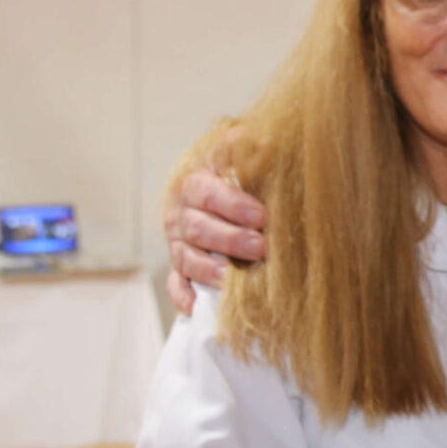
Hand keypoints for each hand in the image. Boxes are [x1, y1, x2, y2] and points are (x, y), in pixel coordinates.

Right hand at [163, 131, 264, 313]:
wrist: (208, 183)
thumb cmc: (233, 169)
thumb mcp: (237, 150)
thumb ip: (249, 146)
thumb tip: (271, 140)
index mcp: (196, 182)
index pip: (208, 193)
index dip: (234, 205)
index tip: (261, 215)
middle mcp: (182, 212)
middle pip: (198, 228)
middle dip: (229, 239)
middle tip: (259, 247)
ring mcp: (178, 241)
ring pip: (186, 258)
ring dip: (210, 270)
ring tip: (234, 278)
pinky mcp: (178, 266)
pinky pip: (175, 284)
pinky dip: (183, 296)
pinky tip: (196, 307)